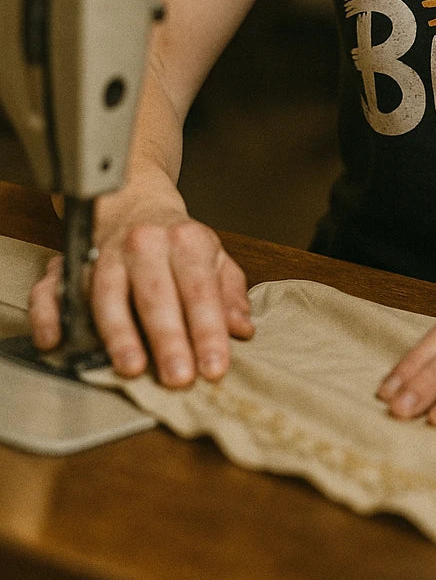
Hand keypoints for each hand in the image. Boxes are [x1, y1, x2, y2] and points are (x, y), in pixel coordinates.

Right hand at [28, 187, 252, 387]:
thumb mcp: (214, 258)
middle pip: (155, 293)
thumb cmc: (179, 242)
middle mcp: (145, 244)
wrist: (135, 202)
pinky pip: (52, 288)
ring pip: (106, 293)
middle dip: (167, 338)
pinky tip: (56, 342)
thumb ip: (228, 294)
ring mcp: (105, 253)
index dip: (208, 330)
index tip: (215, 367)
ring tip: (132, 368)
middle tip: (178, 377)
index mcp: (186, 241)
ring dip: (118, 333)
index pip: (200, 289)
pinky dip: (49, 314)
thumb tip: (241, 329)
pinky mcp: (70, 263)